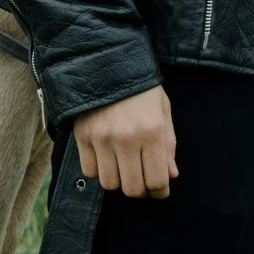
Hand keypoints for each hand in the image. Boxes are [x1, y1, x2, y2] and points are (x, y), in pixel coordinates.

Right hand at [74, 85, 177, 199]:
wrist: (107, 61)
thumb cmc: (141, 87)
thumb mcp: (163, 109)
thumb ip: (168, 144)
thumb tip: (171, 176)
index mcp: (152, 131)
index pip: (156, 180)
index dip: (160, 191)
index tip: (160, 190)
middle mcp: (127, 139)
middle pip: (132, 188)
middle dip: (140, 189)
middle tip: (142, 179)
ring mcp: (102, 139)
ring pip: (110, 184)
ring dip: (119, 180)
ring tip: (123, 166)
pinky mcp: (83, 137)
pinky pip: (90, 172)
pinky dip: (99, 171)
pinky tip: (105, 157)